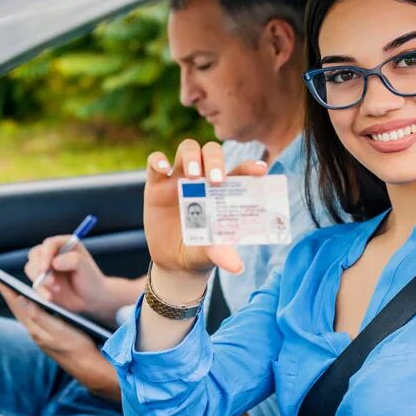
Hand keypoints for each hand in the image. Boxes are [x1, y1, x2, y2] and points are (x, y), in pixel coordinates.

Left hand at [0, 280, 119, 400]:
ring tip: (12, 288)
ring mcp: (41, 334)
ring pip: (24, 313)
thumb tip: (21, 300)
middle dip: (8, 293)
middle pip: (17, 308)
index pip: (16, 305)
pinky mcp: (48, 335)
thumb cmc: (76, 346)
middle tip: (0, 279)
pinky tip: (33, 303)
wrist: (87, 365)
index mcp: (35, 328)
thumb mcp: (59, 330)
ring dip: (17, 299)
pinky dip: (29, 306)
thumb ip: (40, 316)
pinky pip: (33, 317)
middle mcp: (35, 331)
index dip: (6, 291)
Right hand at [25, 235, 113, 321]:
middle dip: (40, 269)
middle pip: (35, 254)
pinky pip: (34, 284)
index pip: (50, 244)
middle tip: (52, 282)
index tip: (46, 269)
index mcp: (66, 244)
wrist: (91, 299)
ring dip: (41, 280)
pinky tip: (50, 298)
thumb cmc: (91, 280)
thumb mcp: (86, 269)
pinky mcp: (42, 280)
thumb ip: (73, 260)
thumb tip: (54, 262)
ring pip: (31, 268)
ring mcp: (47, 267)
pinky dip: (40, 291)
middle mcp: (54, 253)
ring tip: (57, 290)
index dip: (46, 255)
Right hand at [144, 139, 266, 276]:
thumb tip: (237, 266)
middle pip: (211, 152)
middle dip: (215, 160)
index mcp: (223, 190)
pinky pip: (154, 162)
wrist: (173, 262)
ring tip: (192, 176)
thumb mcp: (211, 253)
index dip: (250, 167)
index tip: (261, 170)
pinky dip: (157, 160)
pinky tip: (163, 168)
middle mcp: (203, 179)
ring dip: (191, 156)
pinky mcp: (156, 184)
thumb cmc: (201, 250)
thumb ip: (222, 254)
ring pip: (187, 149)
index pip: (239, 170)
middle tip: (216, 180)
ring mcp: (179, 178)